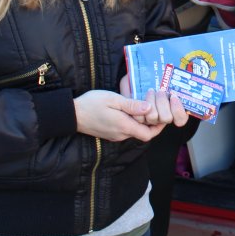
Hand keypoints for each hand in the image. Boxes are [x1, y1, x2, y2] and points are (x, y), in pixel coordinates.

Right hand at [73, 87, 187, 141]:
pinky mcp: (111, 133)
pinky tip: (132, 109)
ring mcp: (116, 135)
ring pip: (135, 131)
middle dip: (152, 122)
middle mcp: (122, 134)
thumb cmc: (92, 104)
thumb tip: (149, 108)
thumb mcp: (113, 100)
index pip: (149, 134)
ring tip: (145, 104)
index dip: (158, 125)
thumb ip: (131, 105)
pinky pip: (127, 129)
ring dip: (142, 121)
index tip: (162, 112)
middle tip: (155, 106)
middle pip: (144, 133)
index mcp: (124, 126)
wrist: (72, 114)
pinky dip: (133, 121)